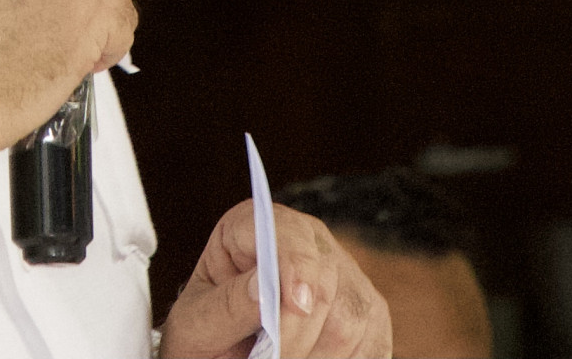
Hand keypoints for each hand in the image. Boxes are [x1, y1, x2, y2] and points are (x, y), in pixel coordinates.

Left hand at [160, 201, 391, 358]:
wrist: (220, 348)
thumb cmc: (205, 331)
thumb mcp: (197, 322)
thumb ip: (227, 305)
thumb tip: (263, 289)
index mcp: (252, 225)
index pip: (286, 233)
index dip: (296, 267)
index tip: (296, 306)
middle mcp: (305, 238)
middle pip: (325, 283)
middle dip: (298, 336)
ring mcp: (341, 270)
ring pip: (354, 315)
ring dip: (320, 354)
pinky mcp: (365, 308)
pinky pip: (374, 337)